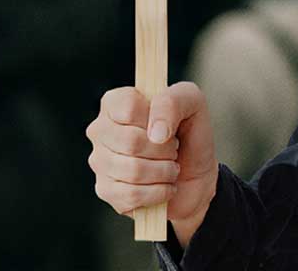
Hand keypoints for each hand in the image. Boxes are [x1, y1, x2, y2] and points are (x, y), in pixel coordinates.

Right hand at [86, 81, 218, 246]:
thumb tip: (156, 133)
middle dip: (164, 150)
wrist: (197, 173)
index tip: (168, 126)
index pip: (128, 107)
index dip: (155, 118)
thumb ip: (173, 102)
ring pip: (133, 171)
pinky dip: (158, 193)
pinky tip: (164, 186)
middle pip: (131, 142)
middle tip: (173, 149)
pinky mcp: (106, 191)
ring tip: (171, 167)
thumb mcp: (191, 101)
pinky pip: (131, 195)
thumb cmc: (190, 131)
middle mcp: (101, 129)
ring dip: (164, 172)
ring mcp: (100, 161)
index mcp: (114, 101)